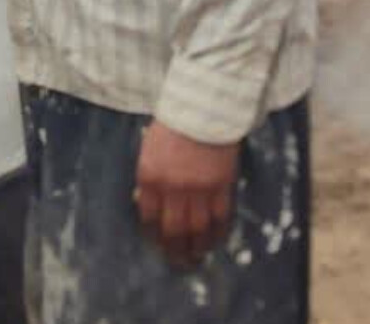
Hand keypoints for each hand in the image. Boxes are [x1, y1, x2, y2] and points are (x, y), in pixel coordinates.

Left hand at [135, 120, 239, 267]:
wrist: (202, 109)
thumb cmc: (172, 127)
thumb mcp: (150, 152)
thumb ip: (151, 179)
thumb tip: (152, 205)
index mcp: (149, 177)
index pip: (148, 217)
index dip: (153, 235)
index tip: (157, 244)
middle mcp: (172, 187)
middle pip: (173, 229)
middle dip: (174, 250)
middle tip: (178, 261)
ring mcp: (198, 188)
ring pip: (198, 229)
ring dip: (197, 247)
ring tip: (196, 256)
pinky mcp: (221, 186)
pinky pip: (220, 217)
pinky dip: (218, 233)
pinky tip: (215, 240)